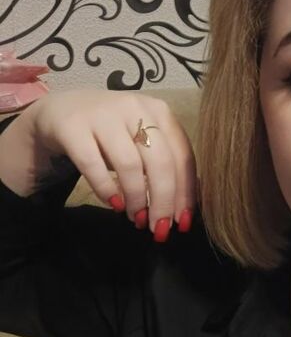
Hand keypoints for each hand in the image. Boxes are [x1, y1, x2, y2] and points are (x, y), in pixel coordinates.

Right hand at [27, 88, 196, 239]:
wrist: (60, 110)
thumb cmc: (111, 133)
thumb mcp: (142, 142)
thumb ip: (163, 166)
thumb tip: (183, 209)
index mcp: (160, 111)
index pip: (182, 156)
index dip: (185, 193)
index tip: (183, 222)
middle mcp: (135, 108)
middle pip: (161, 162)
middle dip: (164, 201)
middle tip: (159, 228)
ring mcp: (103, 115)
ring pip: (130, 164)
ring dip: (137, 198)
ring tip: (136, 218)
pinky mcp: (72, 126)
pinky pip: (93, 165)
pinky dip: (107, 189)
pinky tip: (115, 204)